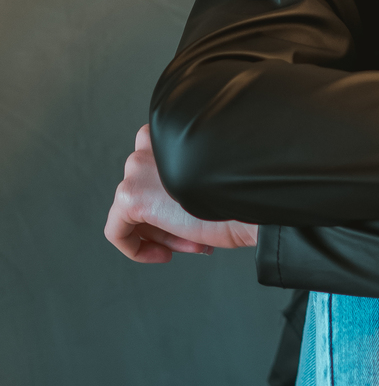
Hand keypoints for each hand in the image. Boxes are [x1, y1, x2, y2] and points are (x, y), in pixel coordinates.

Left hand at [104, 125, 258, 263]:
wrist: (256, 200)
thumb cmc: (246, 193)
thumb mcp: (213, 175)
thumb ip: (187, 179)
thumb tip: (172, 206)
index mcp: (173, 131)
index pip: (157, 168)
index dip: (175, 200)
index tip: (195, 218)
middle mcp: (150, 143)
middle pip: (145, 190)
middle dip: (169, 219)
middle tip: (197, 236)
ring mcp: (137, 168)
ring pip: (134, 211)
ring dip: (163, 233)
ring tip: (193, 243)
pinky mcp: (130, 197)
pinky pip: (116, 230)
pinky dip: (134, 248)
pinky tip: (162, 254)